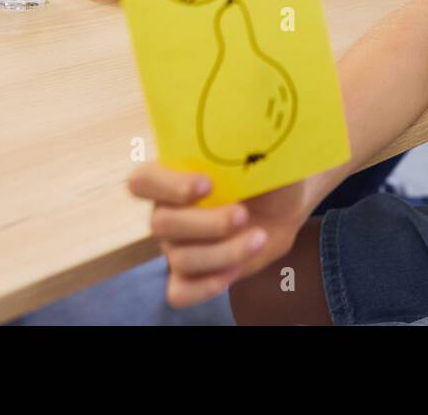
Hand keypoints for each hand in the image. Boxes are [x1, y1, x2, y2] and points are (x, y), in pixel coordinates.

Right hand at [129, 163, 310, 307]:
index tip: (208, 184)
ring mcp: (176, 246)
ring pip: (180, 259)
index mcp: (173, 175)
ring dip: (224, 252)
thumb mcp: (262, 154)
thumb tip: (248, 135)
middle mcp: (166, 211)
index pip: (142, 181)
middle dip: (207, 223)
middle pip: (162, 224)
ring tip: (259, 238)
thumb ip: (247, 145)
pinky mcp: (193, 274)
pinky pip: (180, 292)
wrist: (284, 203)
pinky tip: (234, 271)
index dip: (168, 186)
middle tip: (243, 214)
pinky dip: (206, 286)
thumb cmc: (267, 171)